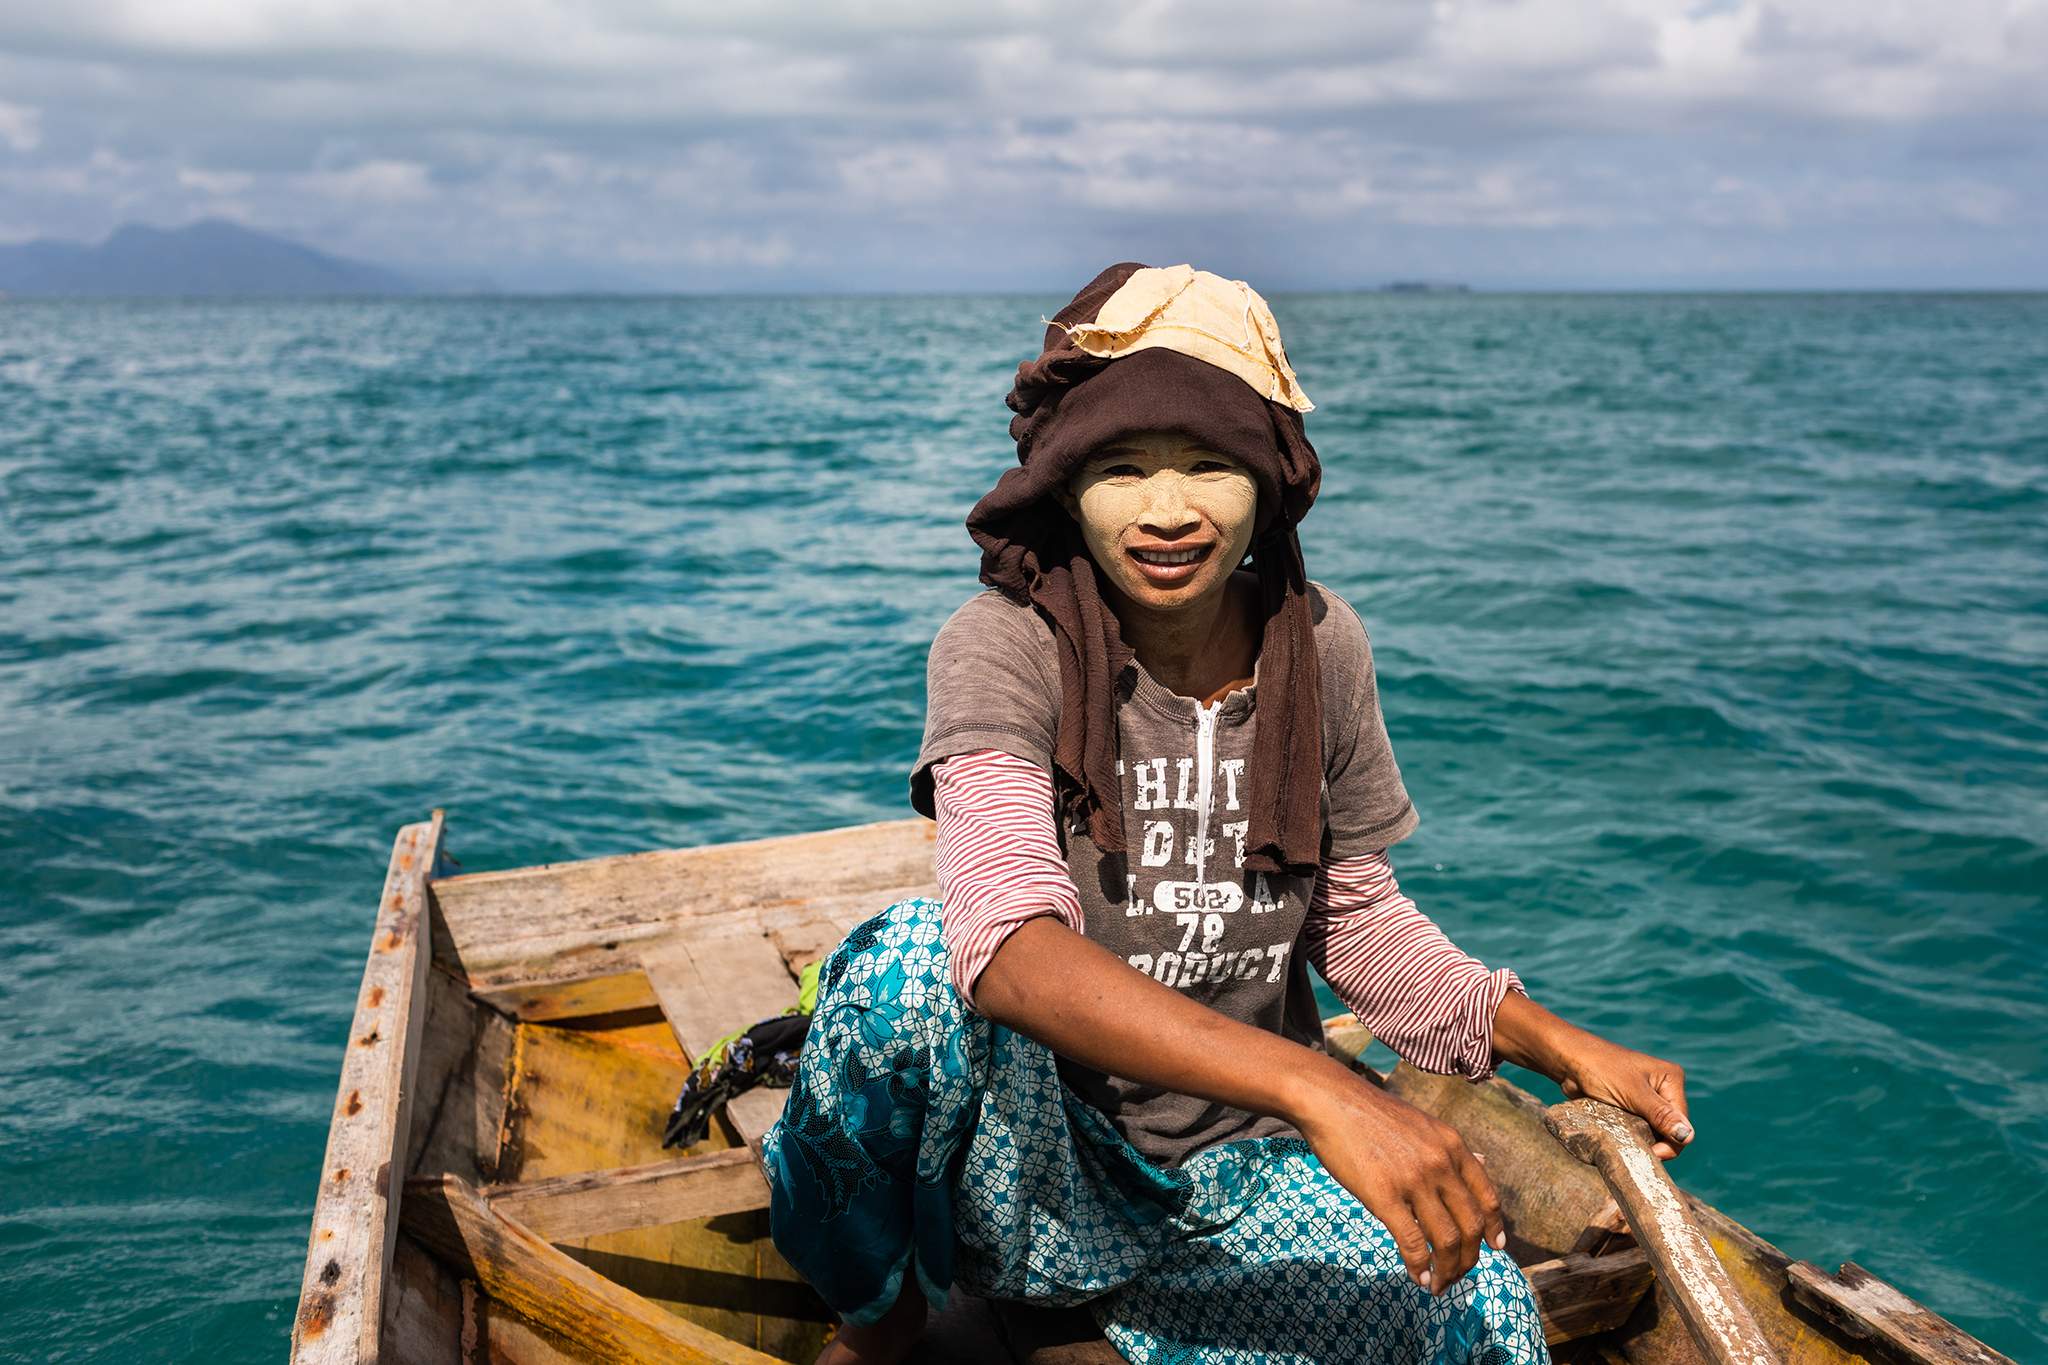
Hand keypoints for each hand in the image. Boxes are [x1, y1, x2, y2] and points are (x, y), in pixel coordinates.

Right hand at [1289, 1062, 1505, 1296]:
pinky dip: (1421, 1267)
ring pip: (1447, 1240)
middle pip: (1471, 1225)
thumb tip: (1482, 1160)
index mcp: (1452, 1145)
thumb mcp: (1423, 1124)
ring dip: (1448, 1271)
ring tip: (1440, 1285)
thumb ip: (1450, 1148)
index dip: (1493, 1227)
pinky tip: (1419, 1279)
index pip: (1486, 1196)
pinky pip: (1413, 1242)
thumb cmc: (1371, 1113)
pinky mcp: (1385, 1196)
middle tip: (1458, 1274)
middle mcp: (1441, 1164)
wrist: (1331, 1102)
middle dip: (1469, 1258)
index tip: (1495, 1247)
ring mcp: (1414, 1180)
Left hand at [1557, 1034, 1692, 1160]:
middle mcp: (1663, 1089)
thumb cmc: (1600, 1069)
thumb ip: (1660, 1115)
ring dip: (1640, 1140)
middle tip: (1632, 1146)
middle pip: (1669, 1130)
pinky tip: (1618, 1136)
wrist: (1567, 1062)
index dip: (1669, 1144)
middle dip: (1654, 1142)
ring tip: (1623, 1138)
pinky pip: (1637, 1130)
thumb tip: (1687, 1136)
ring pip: (1653, 1133)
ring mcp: (1646, 1099)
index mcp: (1671, 1080)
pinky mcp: (1630, 1108)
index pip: (1682, 1124)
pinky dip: (1630, 1136)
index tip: (1649, 1154)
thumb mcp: (1632, 1093)